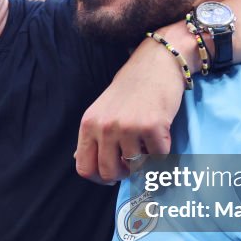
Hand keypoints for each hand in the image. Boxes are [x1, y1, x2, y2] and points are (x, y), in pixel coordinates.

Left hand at [75, 39, 183, 182]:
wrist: (156, 63)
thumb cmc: (130, 89)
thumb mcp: (102, 110)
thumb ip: (91, 136)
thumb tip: (78, 161)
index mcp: (89, 124)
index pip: (84, 168)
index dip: (99, 178)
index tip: (112, 174)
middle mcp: (105, 127)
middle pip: (109, 173)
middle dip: (124, 173)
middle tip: (133, 162)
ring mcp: (128, 127)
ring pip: (136, 167)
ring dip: (145, 159)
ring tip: (147, 139)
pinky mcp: (152, 127)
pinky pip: (159, 157)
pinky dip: (162, 150)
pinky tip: (160, 133)